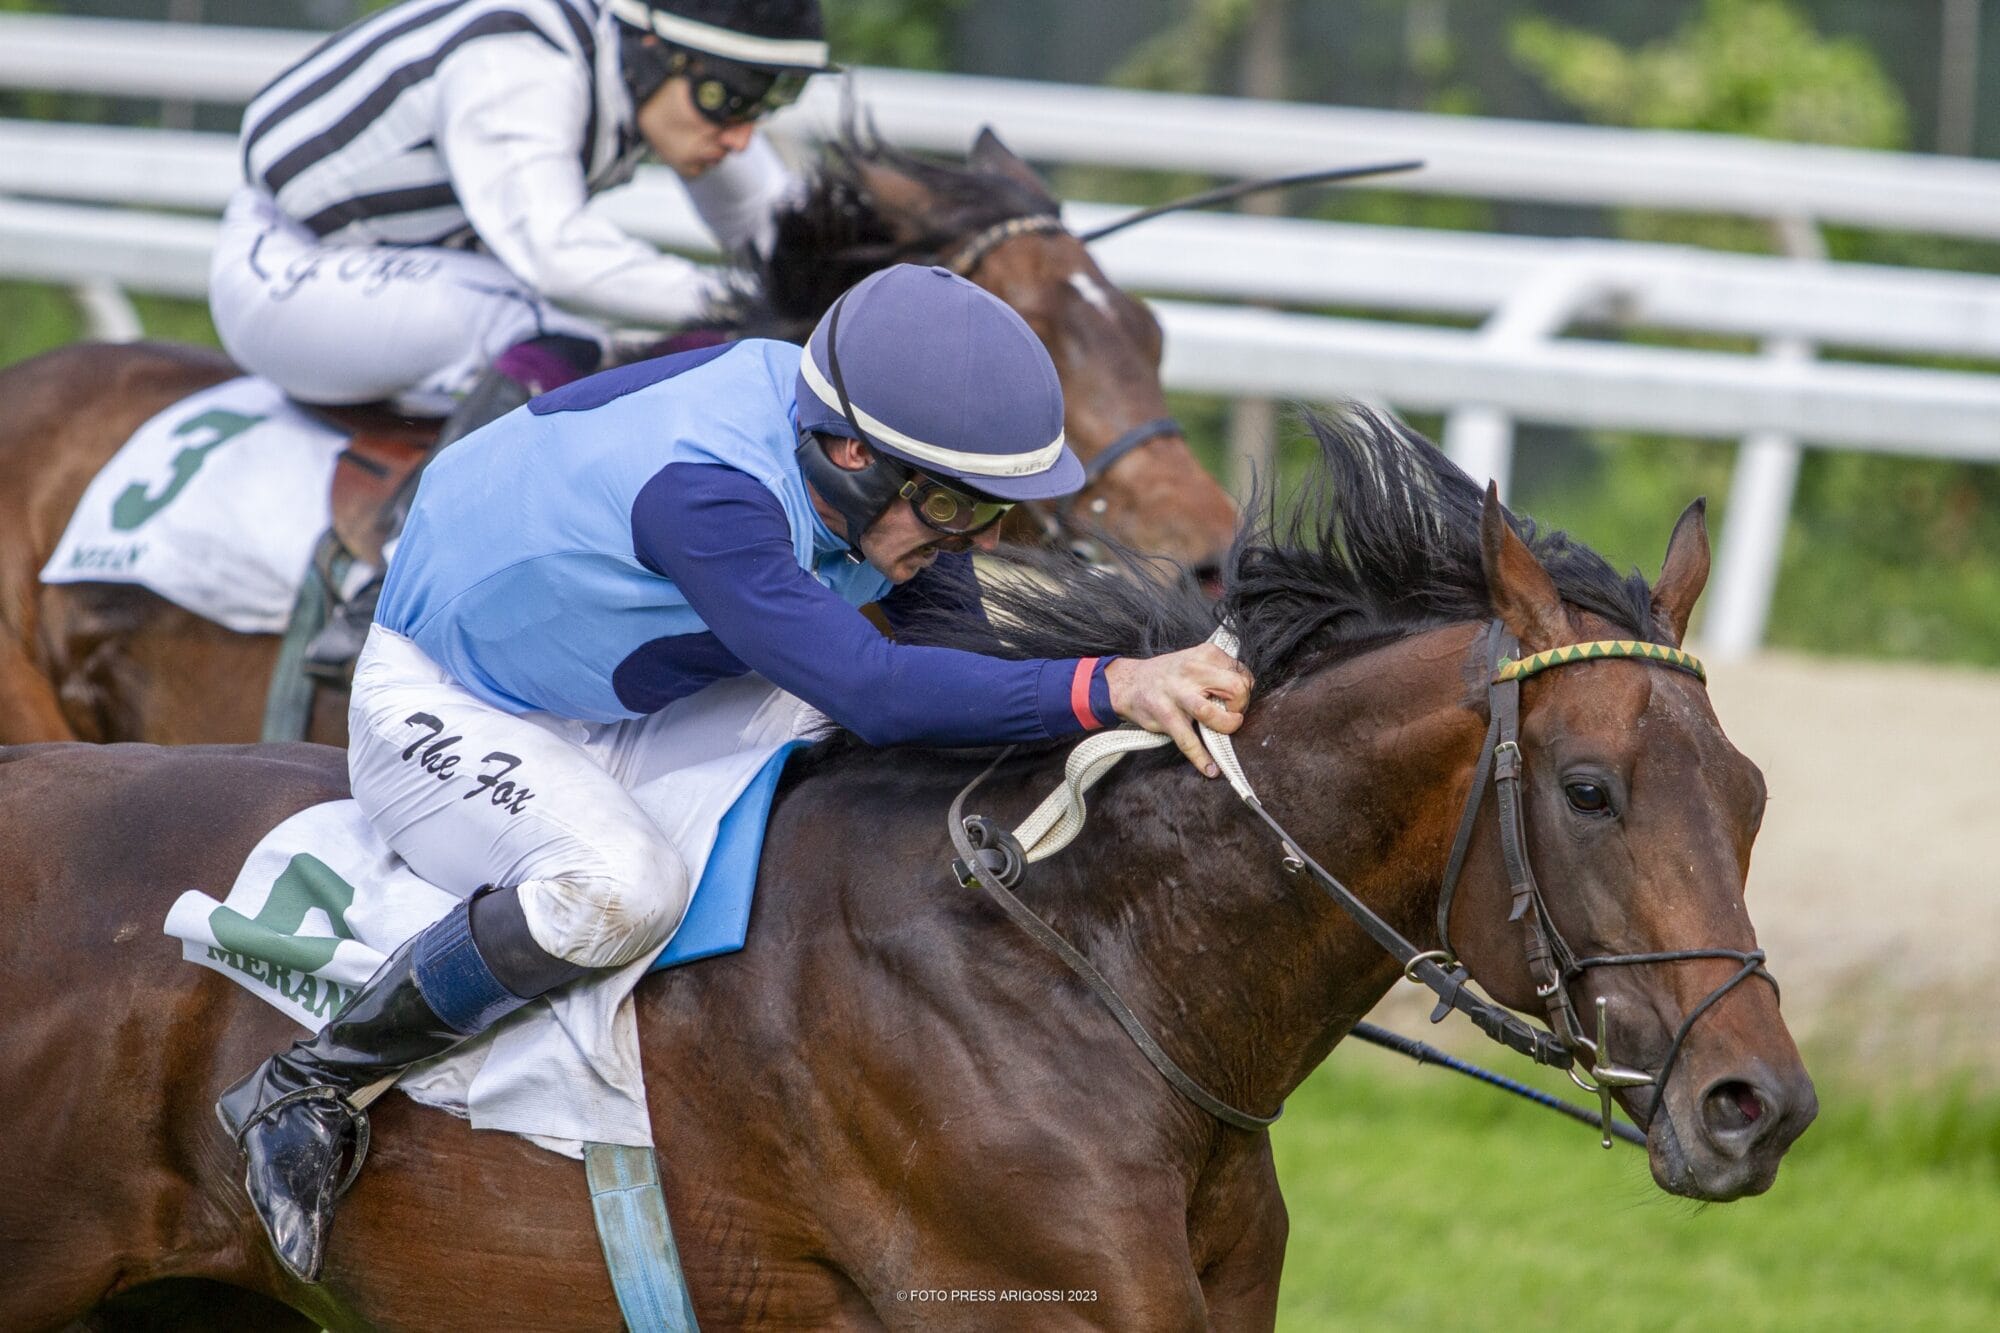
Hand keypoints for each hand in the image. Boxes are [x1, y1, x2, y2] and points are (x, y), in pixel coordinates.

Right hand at [1104, 644, 1252, 776]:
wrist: (1128, 683)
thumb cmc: (1167, 675)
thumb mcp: (1194, 660)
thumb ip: (1218, 672)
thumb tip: (1244, 692)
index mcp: (1204, 654)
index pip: (1241, 673)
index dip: (1245, 690)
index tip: (1237, 699)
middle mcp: (1193, 671)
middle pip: (1236, 688)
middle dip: (1242, 706)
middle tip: (1232, 713)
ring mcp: (1177, 694)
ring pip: (1212, 712)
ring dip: (1227, 726)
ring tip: (1224, 731)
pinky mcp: (1166, 716)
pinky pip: (1188, 741)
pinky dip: (1201, 758)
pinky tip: (1210, 768)